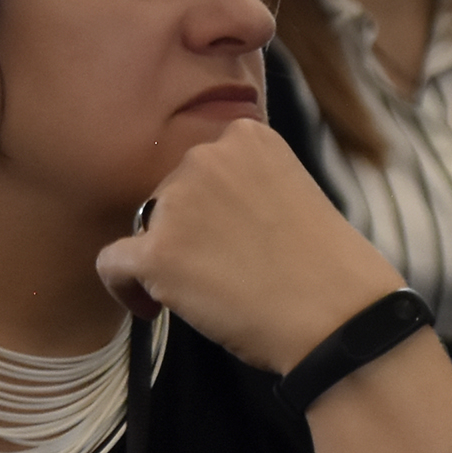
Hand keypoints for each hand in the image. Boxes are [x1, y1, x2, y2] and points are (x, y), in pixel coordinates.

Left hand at [94, 117, 451, 452]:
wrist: (339, 315)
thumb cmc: (327, 266)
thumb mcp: (290, 193)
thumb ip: (244, 188)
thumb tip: (202, 215)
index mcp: (245, 137)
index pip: (199, 168)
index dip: (206, 207)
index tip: (225, 238)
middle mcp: (205, 157)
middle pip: (167, 197)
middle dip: (184, 233)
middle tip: (222, 271)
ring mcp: (177, 203)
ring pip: (141, 231)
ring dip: (162, 260)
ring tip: (207, 292)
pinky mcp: (157, 252)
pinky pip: (112, 265)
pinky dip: (124, 288)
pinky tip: (152, 307)